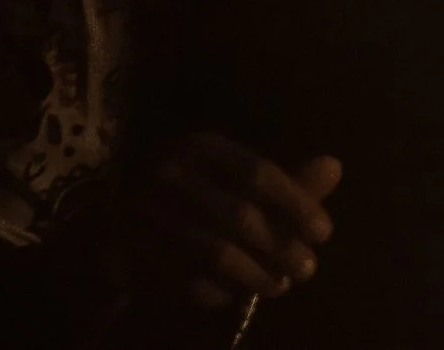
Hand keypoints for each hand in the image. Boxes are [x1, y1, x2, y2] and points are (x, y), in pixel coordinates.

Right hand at [105, 134, 339, 309]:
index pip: (259, 175)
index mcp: (201, 147)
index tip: (324, 234)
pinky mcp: (126, 254)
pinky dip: (218, 292)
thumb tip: (335, 167)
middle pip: (240, 217)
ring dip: (255, 275)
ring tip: (281, 285)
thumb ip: (285, 181)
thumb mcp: (234, 177)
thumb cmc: (190, 190)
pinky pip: (183, 280)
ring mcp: (142, 215)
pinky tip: (239, 297)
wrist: (109, 212)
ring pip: (214, 253)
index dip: (297, 205)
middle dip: (281, 247)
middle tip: (308, 269)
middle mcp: (169, 174)